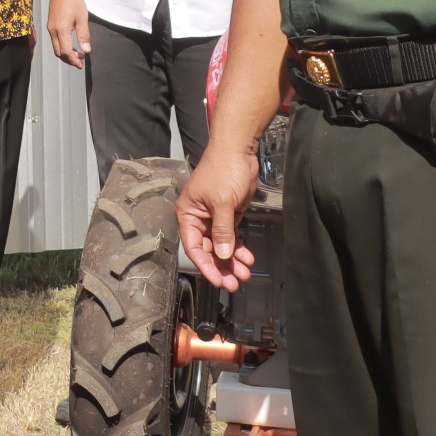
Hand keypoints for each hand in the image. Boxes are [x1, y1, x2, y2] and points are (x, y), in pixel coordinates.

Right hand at [45, 0, 91, 68]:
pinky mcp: (50, 25)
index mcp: (61, 29)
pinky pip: (55, 41)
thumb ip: (84, 35)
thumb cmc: (73, 1)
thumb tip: (86, 50)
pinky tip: (71, 44)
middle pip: (59, 52)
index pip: (66, 51)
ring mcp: (50, 28)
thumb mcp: (82, 18)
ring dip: (66, 53)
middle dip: (69, 59)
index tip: (82, 64)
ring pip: (56, 47)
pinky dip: (62, 46)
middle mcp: (53, 30)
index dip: (73, 60)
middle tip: (81, 61)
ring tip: (78, 53)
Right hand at [177, 146, 259, 289]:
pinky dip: (239, 248)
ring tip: (244, 275)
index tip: (217, 281)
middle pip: (209, 250)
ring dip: (232, 261)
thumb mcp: (222, 202)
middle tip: (234, 284)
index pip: (194, 246)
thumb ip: (223, 230)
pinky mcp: (229, 214)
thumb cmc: (223, 171)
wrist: (238, 151)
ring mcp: (214, 217)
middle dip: (221, 267)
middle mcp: (199, 218)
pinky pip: (232, 237)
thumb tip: (222, 255)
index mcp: (188, 214)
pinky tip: (247, 258)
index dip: (206, 265)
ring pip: (222, 246)